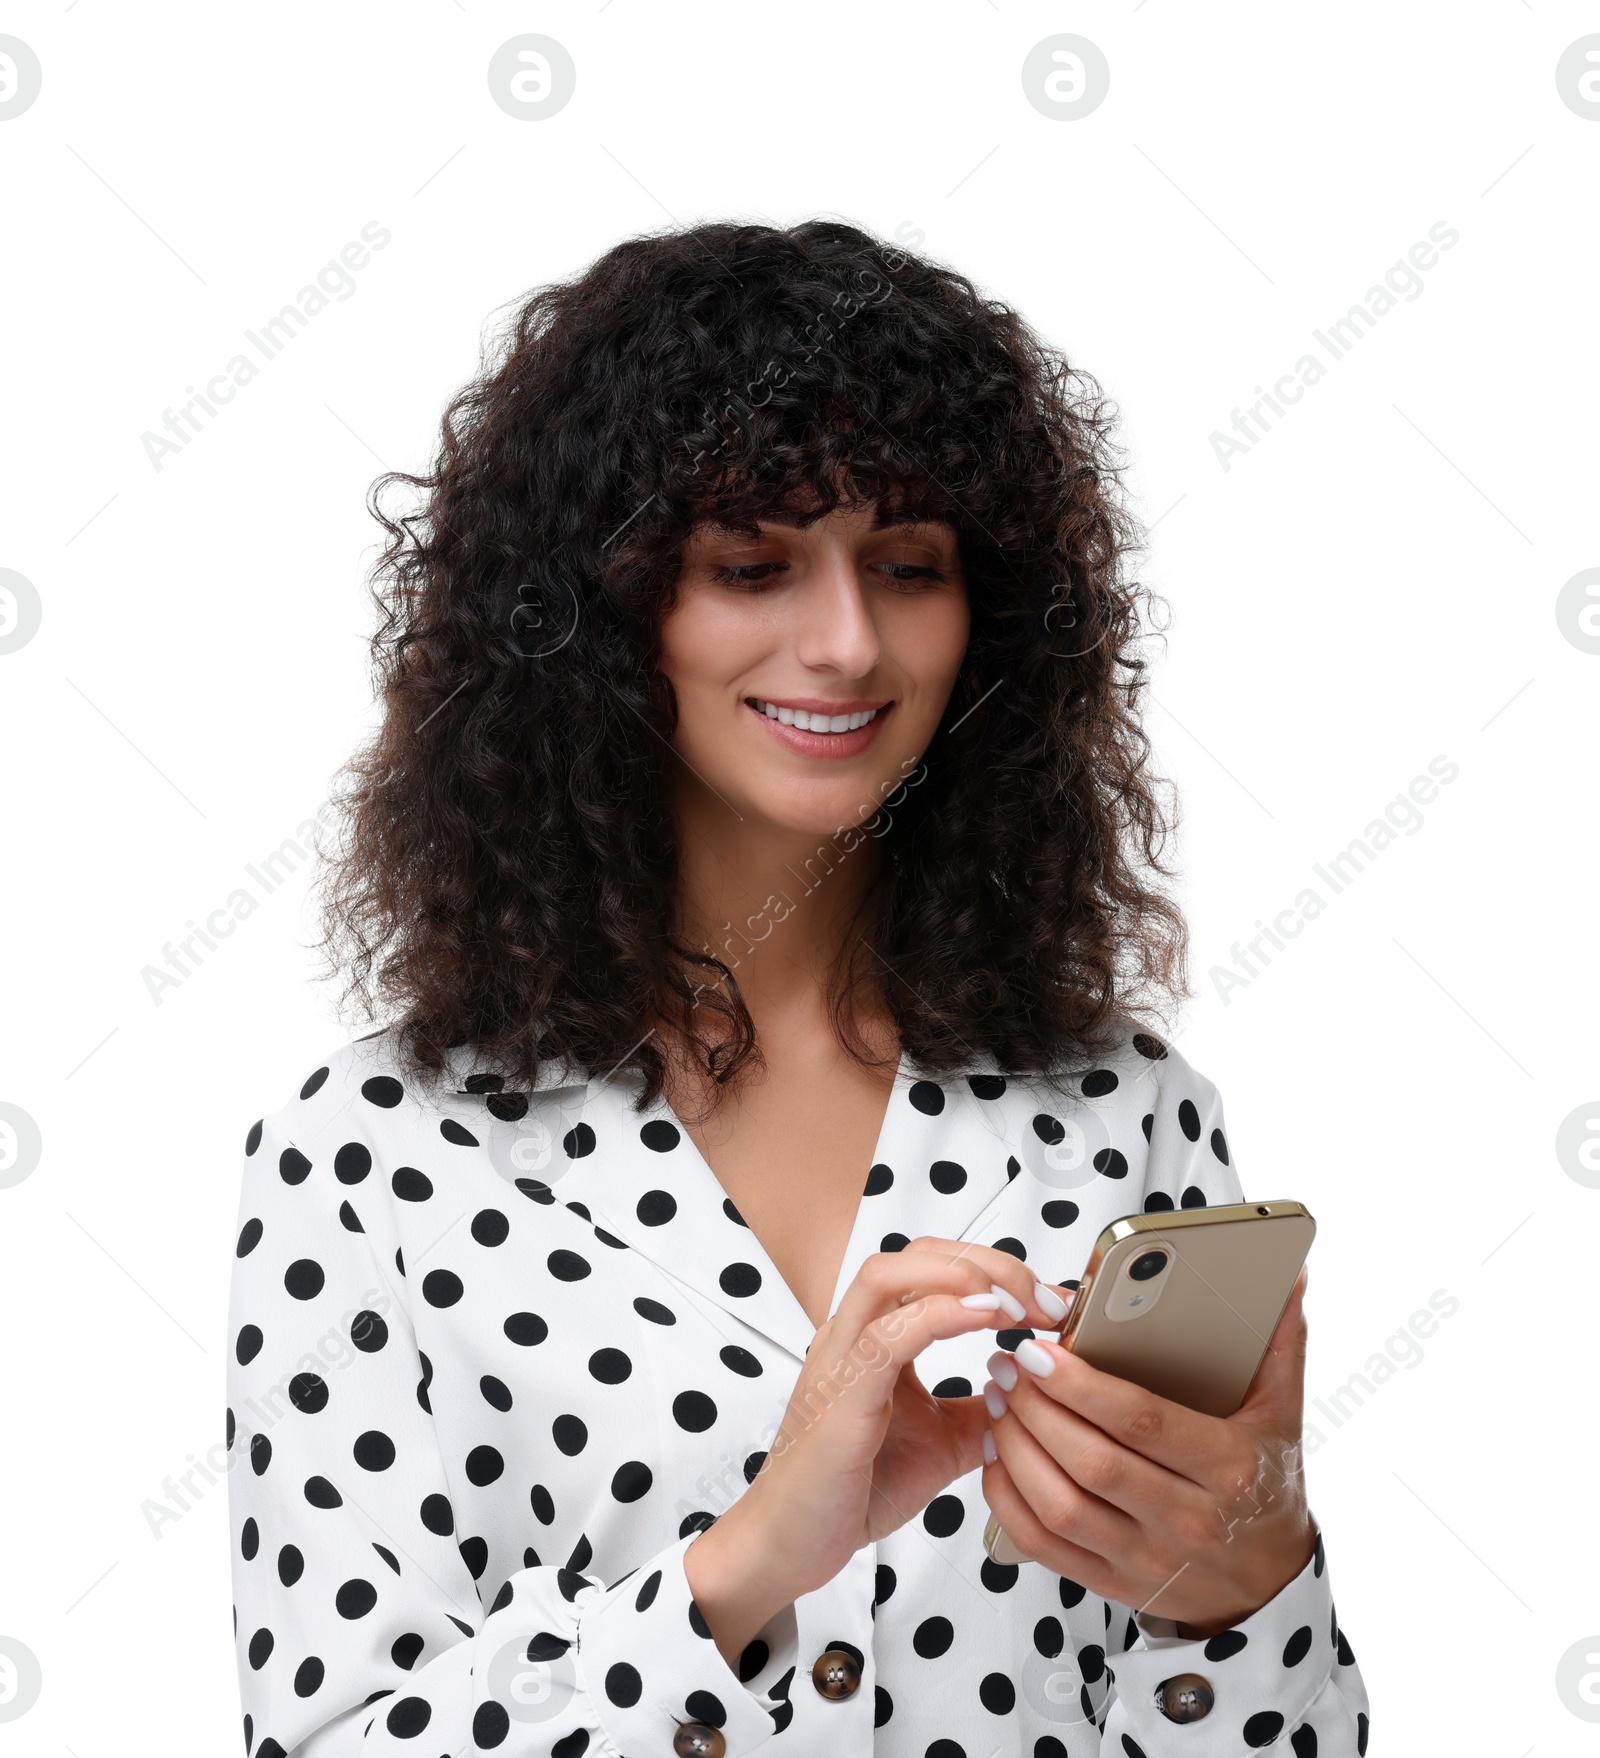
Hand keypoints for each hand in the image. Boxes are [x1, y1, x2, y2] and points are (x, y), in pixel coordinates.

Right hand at [684, 1237, 1068, 1660]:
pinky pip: (884, 1335)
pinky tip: (984, 1321)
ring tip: (1015, 1305)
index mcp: (877, 1334)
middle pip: (917, 1254)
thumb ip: (983, 1410)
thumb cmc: (855, 1488)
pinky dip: (937, 1316)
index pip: (935, 1266)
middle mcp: (854, 1332)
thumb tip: (1035, 1390)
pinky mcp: (840, 1396)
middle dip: (991, 1264)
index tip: (1054, 1304)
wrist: (794, 1542)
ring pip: (889, 1275)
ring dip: (962, 1277)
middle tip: (1047, 1302)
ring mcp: (841, 1358)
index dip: (999, 1271)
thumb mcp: (943, 1443)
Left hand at [980, 1268, 1314, 1635]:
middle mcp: (1187, 1519)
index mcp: (1228, 1467)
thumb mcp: (1282, 1415)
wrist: (1270, 1586)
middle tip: (1007, 1363)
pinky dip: (1009, 1500)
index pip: (1141, 1421)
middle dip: (1035, 1407)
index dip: (1081, 1385)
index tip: (1039, 1348)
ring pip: (1060, 1505)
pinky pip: (1044, 1545)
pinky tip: (998, 1456)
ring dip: (1015, 1448)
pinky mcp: (1114, 1583)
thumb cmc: (1266, 1487)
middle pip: (1091, 1461)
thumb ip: (1278, 1342)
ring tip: (998, 1398)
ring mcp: (1147, 1558)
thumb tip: (1290, 1274)